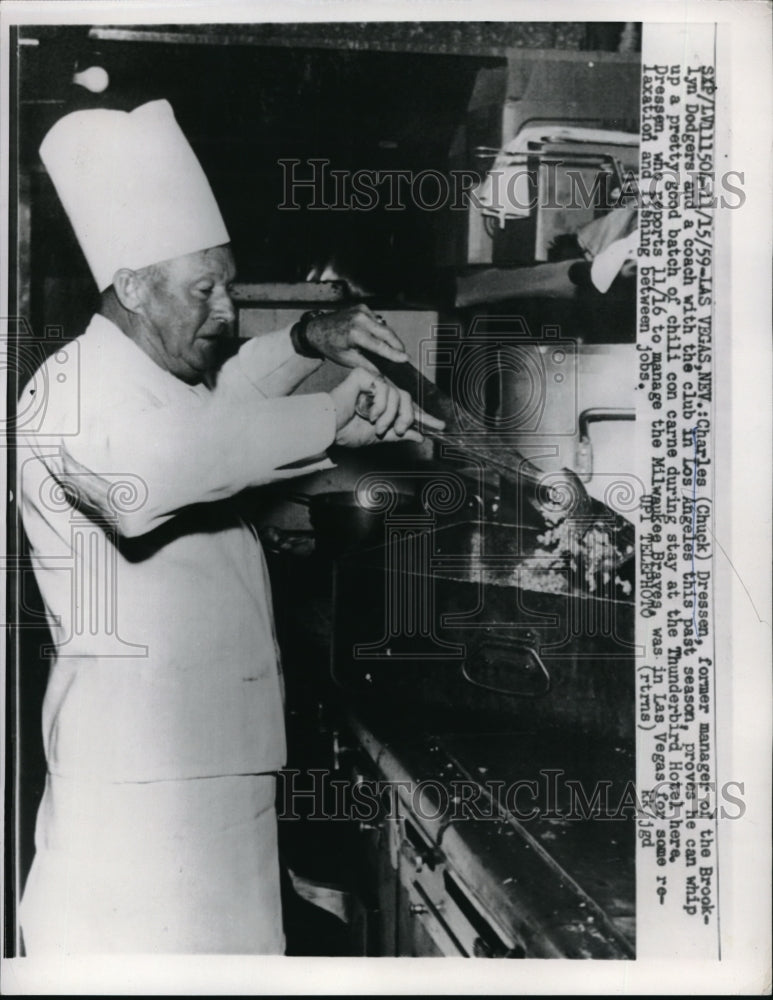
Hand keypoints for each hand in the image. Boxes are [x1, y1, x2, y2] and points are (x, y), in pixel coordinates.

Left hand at [304, 305, 408, 373]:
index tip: (405, 358)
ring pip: (383, 326)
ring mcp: (361, 311)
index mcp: (355, 334)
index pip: (380, 346)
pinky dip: (380, 329)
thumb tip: (382, 375)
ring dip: (389, 337)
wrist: (316, 329)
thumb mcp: (347, 359)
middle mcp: (360, 319)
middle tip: (403, 354)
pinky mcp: (362, 308)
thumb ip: (367, 366)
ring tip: (393, 348)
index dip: (394, 353)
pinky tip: (379, 337)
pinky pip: (377, 320)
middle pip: (387, 333)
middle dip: (397, 344)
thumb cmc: (329, 345)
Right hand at [329, 368, 443, 447]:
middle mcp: (381, 393)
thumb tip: (419, 436)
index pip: (409, 409)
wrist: (330, 428)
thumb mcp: (379, 437)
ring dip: (390, 415)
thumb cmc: (346, 431)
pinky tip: (367, 412)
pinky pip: (385, 388)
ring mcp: (373, 383)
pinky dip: (380, 405)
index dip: (424, 417)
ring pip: (399, 395)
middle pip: (408, 399)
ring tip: (376, 424)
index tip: (440, 426)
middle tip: (398, 430)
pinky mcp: (365, 376)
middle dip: (407, 417)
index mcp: (384, 406)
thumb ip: (399, 435)